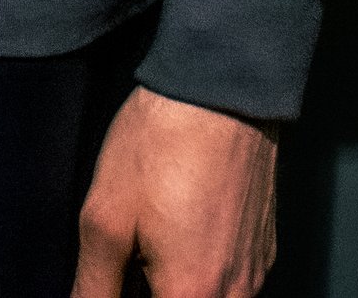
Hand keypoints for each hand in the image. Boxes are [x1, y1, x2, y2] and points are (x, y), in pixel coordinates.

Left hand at [71, 84, 277, 295]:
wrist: (222, 82)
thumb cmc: (163, 141)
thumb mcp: (107, 217)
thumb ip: (93, 286)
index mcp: (191, 296)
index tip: (115, 279)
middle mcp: (233, 294)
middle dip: (154, 291)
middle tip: (131, 260)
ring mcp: (255, 270)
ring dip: (179, 289)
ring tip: (151, 244)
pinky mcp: (264, 245)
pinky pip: (232, 282)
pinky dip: (203, 271)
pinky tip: (180, 231)